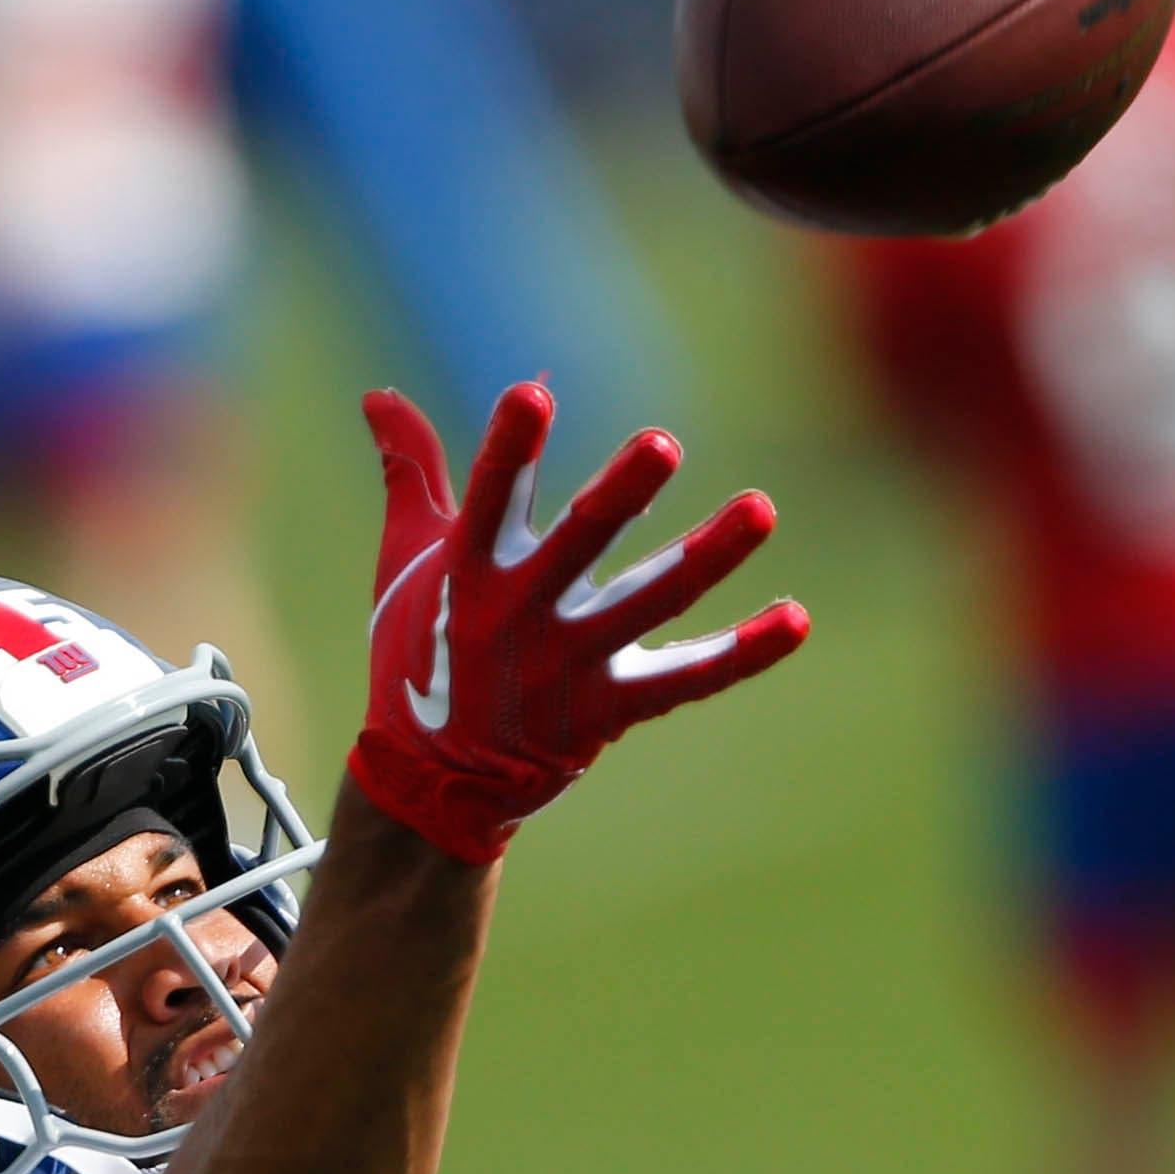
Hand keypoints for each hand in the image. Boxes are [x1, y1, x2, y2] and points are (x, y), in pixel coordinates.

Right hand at [347, 382, 808, 864]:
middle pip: (577, 548)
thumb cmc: (423, 650)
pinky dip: (743, 653)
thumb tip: (378, 394)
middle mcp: (520, 616)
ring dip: (706, 557)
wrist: (435, 779)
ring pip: (648, 605)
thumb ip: (412, 472)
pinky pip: (686, 679)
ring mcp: (569, 666)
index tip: (532, 394)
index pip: (489, 499)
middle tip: (662, 444)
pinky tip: (796, 619)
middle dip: (618, 496)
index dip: (509, 449)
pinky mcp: (609, 709)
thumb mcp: (407, 561)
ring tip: (761, 509)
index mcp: (469, 572)